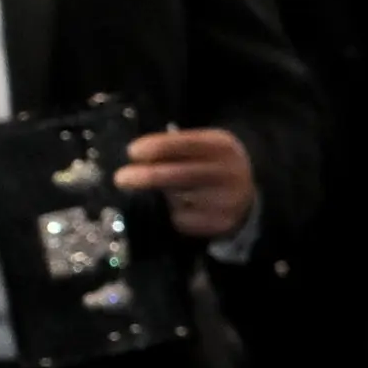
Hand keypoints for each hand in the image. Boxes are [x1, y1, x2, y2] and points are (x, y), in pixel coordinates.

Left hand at [117, 125, 255, 241]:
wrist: (246, 190)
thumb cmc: (210, 163)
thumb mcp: (201, 146)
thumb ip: (174, 148)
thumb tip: (137, 159)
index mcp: (222, 146)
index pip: (187, 144)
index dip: (157, 147)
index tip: (132, 152)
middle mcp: (228, 173)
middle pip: (182, 174)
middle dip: (148, 176)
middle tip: (121, 178)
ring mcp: (228, 200)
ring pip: (179, 200)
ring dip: (162, 196)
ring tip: (166, 191)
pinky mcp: (222, 223)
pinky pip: (183, 221)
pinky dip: (173, 214)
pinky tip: (181, 207)